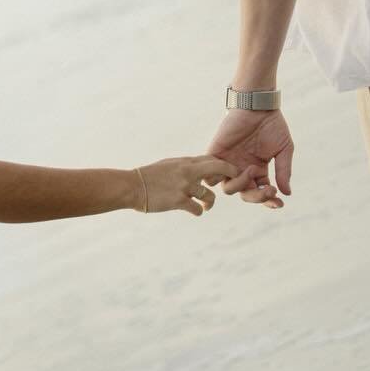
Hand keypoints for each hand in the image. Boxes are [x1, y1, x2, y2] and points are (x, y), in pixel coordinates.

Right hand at [135, 156, 260, 215]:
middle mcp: (187, 171)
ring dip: (210, 202)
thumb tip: (198, 168)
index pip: (212, 159)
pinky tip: (196, 211)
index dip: (224, 166)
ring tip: (206, 205)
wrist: (132, 186)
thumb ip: (184, 166)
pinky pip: (197, 209)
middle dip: (231, 173)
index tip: (229, 173)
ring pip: (210, 195)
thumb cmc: (149, 176)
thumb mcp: (168, 165)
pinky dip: (199, 211)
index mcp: (185, 162)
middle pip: (218, 168)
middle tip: (237, 181)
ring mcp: (184, 186)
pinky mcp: (178, 201)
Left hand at [208, 109, 292, 206]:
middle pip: (244, 194)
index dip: (268, 201)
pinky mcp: (216, 154)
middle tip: (268, 190)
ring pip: (227, 189)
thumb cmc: (272, 125)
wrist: (257, 105)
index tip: (279, 203)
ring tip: (252, 169)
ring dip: (241, 185)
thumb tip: (287, 193)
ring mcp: (228, 164)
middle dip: (257, 197)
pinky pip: (211, 173)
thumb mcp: (283, 149)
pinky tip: (236, 169)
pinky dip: (219, 176)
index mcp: (257, 171)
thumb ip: (283, 171)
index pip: (260, 193)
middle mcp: (241, 170)